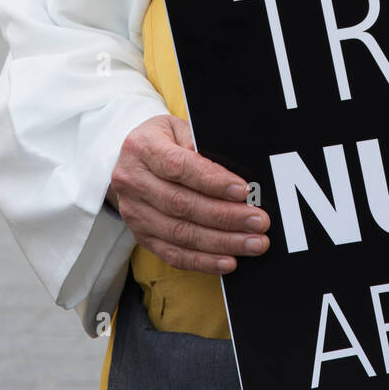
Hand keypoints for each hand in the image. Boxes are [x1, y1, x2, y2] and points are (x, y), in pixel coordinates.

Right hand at [107, 114, 269, 273]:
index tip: (243, 191)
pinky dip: (203, 261)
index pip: (179, 167)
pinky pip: (173, 253)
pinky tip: (227, 261)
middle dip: (225, 216)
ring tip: (252, 243)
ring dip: (220, 242)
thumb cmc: (164, 140)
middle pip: (182, 204)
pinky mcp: (142, 235)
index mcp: (143, 148)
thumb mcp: (179, 129)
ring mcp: (135, 212)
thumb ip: (202, 146)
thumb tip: (234, 173)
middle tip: (258, 221)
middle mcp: (133, 182)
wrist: (130, 159)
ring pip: (180, 233)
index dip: (212, 181)